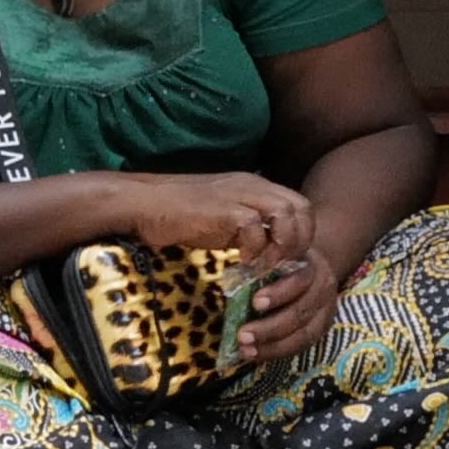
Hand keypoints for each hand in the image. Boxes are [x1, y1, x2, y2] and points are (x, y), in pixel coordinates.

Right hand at [107, 173, 314, 261]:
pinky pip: (254, 226)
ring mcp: (238, 194)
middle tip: (282, 262)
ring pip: (284, 212)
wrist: (145, 204)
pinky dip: (255, 247)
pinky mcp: (222, 209)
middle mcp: (252, 185)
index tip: (289, 256)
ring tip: (266, 263)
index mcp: (255, 186)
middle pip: (301, 207)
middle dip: (300, 239)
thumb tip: (271, 250)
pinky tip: (242, 260)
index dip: (303, 232)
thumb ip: (251, 227)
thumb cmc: (182, 214)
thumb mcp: (226, 218)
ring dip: (282, 243)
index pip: (300, 204)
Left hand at [227, 245, 341, 370]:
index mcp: (310, 267)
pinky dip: (278, 352)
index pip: (298, 281)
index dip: (278, 294)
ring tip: (247, 351)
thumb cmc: (286, 263)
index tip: (254, 303)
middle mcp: (322, 290)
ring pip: (304, 335)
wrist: (315, 269)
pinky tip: (257, 355)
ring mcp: (325, 312)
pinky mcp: (321, 329)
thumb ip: (260, 268)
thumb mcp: (276, 257)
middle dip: (269, 328)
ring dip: (272, 346)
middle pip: (300, 313)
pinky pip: (301, 345)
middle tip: (243, 336)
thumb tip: (234, 287)